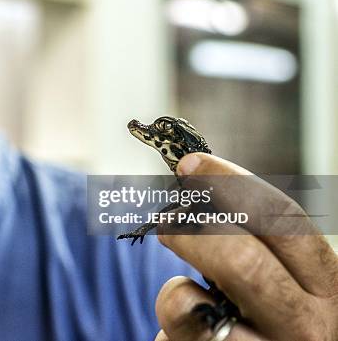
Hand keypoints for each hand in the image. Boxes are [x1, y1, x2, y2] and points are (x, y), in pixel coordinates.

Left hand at [154, 153, 337, 340]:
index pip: (285, 221)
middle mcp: (307, 325)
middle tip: (167, 222)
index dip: (232, 185)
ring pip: (193, 306)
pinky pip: (178, 333)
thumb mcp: (280, 279)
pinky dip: (172, 323)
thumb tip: (195, 187)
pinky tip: (191, 330)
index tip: (191, 165)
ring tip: (181, 294)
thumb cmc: (265, 318)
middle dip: (193, 232)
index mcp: (325, 287)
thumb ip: (251, 241)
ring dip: (173, 289)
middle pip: (242, 261)